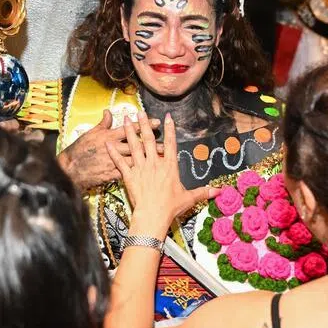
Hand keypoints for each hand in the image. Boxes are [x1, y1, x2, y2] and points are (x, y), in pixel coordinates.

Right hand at [57, 109, 160, 192]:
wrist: (71, 168)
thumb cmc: (80, 149)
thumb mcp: (91, 133)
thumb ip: (103, 123)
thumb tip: (108, 112)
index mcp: (109, 136)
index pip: (130, 128)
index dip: (144, 124)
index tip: (157, 122)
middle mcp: (114, 147)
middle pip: (137, 144)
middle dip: (153, 143)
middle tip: (167, 143)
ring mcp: (114, 161)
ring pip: (137, 159)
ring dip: (150, 158)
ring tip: (163, 158)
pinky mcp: (113, 173)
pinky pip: (128, 172)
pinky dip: (139, 172)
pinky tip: (151, 173)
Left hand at [105, 113, 215, 235]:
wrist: (153, 215)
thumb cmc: (170, 207)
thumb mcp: (189, 198)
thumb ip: (203, 192)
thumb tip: (219, 191)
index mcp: (169, 166)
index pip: (170, 144)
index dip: (169, 130)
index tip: (168, 118)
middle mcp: (154, 163)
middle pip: (149, 139)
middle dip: (145, 124)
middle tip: (140, 112)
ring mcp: (140, 168)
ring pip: (134, 146)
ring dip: (129, 132)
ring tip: (125, 119)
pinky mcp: (129, 176)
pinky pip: (120, 162)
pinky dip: (113, 152)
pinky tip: (108, 143)